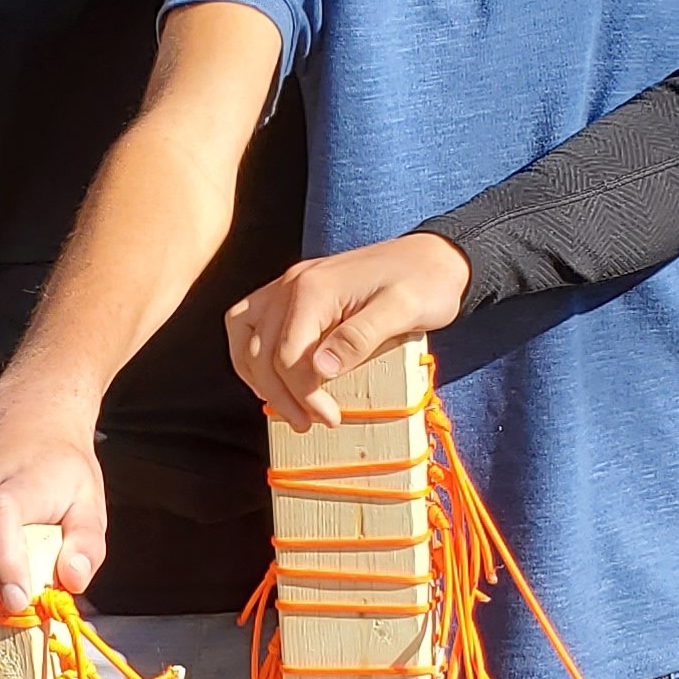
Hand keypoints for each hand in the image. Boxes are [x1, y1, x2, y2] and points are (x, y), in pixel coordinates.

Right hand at [225, 233, 470, 429]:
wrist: (434, 256)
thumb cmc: (424, 283)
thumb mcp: (402, 311)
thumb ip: (359, 338)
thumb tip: (319, 370)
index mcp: (314, 289)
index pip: (287, 355)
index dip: (303, 395)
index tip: (330, 418)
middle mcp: (292, 283)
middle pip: (260, 350)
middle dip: (279, 395)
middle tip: (307, 423)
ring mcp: (289, 284)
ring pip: (243, 333)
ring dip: (256, 375)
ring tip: (283, 404)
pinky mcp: (294, 290)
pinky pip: (251, 320)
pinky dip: (253, 352)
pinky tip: (271, 374)